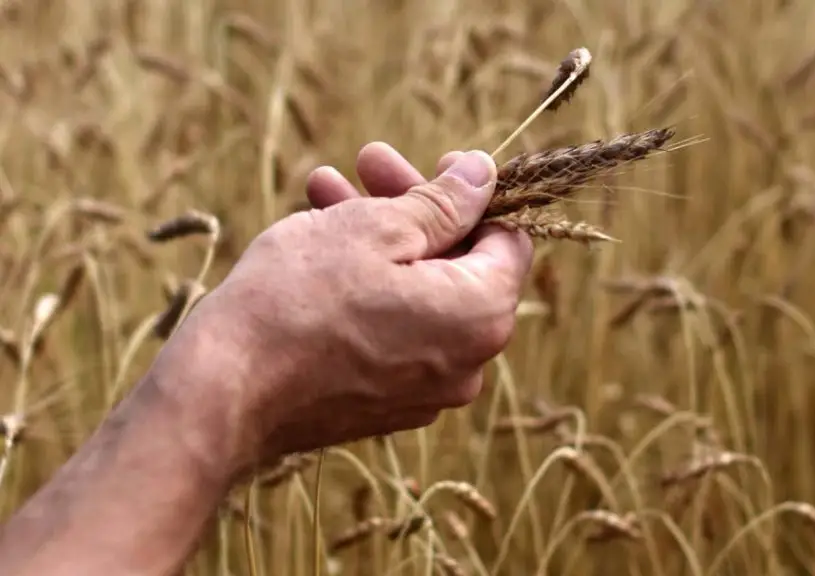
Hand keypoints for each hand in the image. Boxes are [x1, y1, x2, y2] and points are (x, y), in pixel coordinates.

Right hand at [171, 143, 533, 474]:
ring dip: (380, 237)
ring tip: (325, 188)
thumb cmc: (299, 300)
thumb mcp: (375, 228)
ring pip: (419, 294)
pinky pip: (394, 331)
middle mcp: (468, 363)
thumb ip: (443, 202)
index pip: (508, 241)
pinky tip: (319, 241)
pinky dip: (369, 286)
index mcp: (482, 315)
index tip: (434, 162)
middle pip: (458, 264)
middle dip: (413, 206)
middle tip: (368, 161)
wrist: (222, 393)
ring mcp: (427, 391)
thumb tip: (484, 175)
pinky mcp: (386, 404)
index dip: (473, 194)